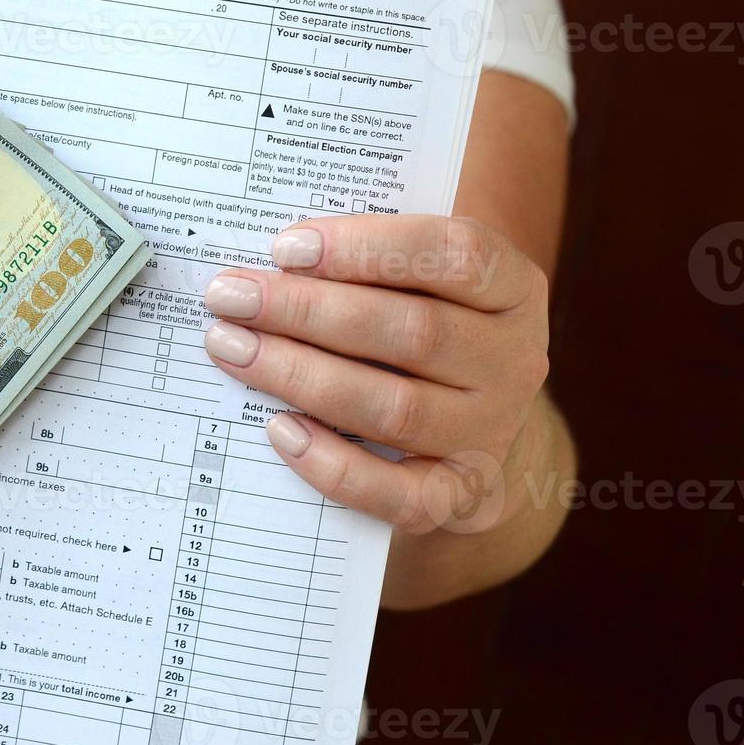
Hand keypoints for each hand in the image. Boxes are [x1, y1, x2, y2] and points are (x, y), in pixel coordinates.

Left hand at [202, 215, 549, 534]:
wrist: (470, 432)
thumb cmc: (418, 332)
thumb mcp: (417, 285)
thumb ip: (364, 266)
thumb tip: (269, 260)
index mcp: (512, 288)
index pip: (454, 253)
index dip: (368, 247)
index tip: (285, 247)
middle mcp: (513, 362)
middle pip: (411, 331)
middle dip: (306, 310)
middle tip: (230, 297)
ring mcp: (490, 434)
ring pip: (393, 406)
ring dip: (299, 374)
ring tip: (231, 348)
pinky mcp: (457, 497)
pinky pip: (393, 491)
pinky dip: (331, 462)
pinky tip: (278, 428)